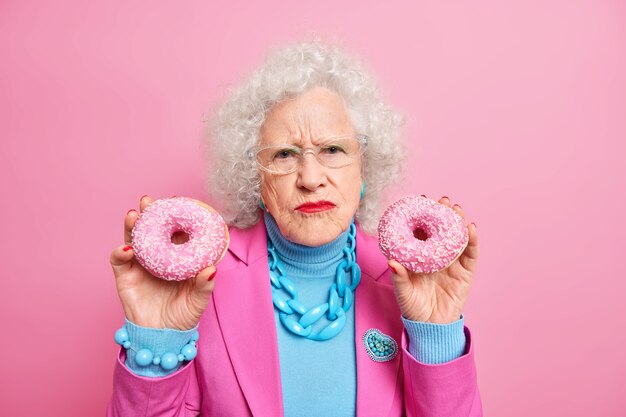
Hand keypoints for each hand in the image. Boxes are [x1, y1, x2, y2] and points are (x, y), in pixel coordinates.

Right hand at [109, 195, 217, 329]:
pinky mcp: (125, 276)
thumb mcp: (198, 301)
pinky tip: (126, 248)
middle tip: (149, 201)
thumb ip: (204, 286)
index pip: (177, 230)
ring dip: (133, 225)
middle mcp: (158, 255)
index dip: (176, 215)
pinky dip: (120, 252)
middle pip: (153, 229)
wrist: (161, 338)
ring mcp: (140, 264)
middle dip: (150, 212)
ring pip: (134, 238)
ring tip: (135, 215)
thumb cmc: (183, 316)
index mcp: (178, 256)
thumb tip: (212, 269)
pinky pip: (120, 260)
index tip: (177, 202)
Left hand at [388, 196, 479, 323]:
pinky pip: (471, 254)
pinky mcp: (465, 273)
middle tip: (443, 201)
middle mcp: (437, 256)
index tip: (421, 200)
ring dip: (458, 222)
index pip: (422, 231)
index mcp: (420, 256)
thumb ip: (399, 277)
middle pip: (441, 230)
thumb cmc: (413, 308)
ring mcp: (452, 263)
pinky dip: (472, 241)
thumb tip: (391, 261)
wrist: (431, 328)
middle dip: (443, 214)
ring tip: (457, 210)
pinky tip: (471, 228)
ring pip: (457, 238)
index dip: (422, 215)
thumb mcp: (403, 291)